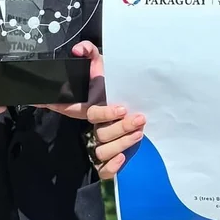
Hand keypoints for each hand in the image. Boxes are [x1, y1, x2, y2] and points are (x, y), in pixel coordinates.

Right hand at [36, 41, 144, 178]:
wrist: (128, 96)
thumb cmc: (112, 83)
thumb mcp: (101, 65)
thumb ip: (90, 52)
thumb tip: (79, 49)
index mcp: (90, 106)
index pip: (88, 112)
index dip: (103, 112)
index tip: (121, 108)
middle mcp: (94, 125)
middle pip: (100, 132)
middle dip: (121, 127)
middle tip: (140, 118)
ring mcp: (100, 142)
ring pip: (102, 150)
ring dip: (121, 143)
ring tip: (139, 132)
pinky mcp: (108, 156)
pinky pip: (102, 170)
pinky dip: (110, 167)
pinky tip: (122, 160)